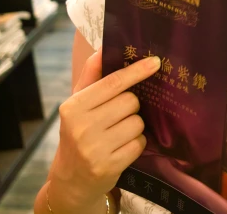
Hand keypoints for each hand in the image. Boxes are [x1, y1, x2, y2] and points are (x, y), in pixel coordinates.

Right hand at [48, 49, 160, 209]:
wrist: (71, 179)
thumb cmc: (78, 133)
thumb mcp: (78, 105)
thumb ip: (91, 75)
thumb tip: (103, 47)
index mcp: (73, 107)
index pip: (113, 82)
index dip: (136, 71)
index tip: (155, 62)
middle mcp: (82, 127)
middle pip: (130, 102)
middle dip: (131, 107)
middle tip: (119, 115)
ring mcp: (94, 148)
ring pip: (137, 123)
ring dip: (134, 127)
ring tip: (118, 134)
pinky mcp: (108, 166)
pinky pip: (139, 144)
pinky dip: (135, 144)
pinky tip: (121, 148)